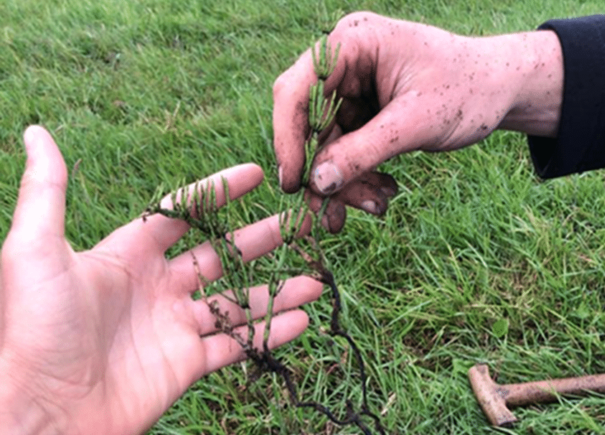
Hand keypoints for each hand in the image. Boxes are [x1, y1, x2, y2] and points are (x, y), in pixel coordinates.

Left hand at [0, 126, 321, 433]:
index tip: (255, 174)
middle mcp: (156, 287)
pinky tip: (301, 320)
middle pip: (221, 255)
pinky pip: (236, 344)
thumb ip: (47, 191)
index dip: (218, 192)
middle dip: (262, 240)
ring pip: (237, 301)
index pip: (182, 213)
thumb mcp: (35, 251)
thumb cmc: (33, 329)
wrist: (40, 412)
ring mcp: (174, 326)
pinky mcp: (185, 364)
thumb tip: (37, 132)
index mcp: (127, 255)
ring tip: (315, 280)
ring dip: (277, 291)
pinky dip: (270, 333)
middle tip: (300, 224)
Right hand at [273, 12, 563, 231]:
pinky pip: (347, 151)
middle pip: (309, 124)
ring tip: (375, 208)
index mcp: (353, 42)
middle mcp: (345, 62)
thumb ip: (364, 151)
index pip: (298, 89)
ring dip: (345, 182)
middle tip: (334, 216)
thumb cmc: (468, 90)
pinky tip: (381, 197)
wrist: (501, 90)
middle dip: (324, 172)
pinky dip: (360, 176)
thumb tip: (316, 184)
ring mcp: (352, 88)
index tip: (293, 184)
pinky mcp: (362, 111)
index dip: (288, 138)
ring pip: (327, 145)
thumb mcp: (416, 123)